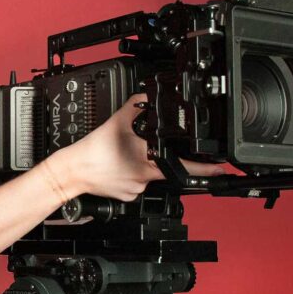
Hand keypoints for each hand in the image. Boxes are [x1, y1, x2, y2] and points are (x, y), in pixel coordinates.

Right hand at [52, 99, 222, 200]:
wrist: (73, 170)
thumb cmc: (93, 150)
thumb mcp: (119, 119)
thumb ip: (138, 106)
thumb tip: (148, 97)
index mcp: (148, 160)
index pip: (185, 166)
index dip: (205, 169)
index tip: (219, 169)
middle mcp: (145, 177)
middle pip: (163, 168)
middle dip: (157, 159)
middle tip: (136, 152)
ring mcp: (135, 189)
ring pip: (147, 176)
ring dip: (140, 166)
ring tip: (121, 158)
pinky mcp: (127, 196)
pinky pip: (135, 185)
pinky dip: (129, 176)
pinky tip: (117, 168)